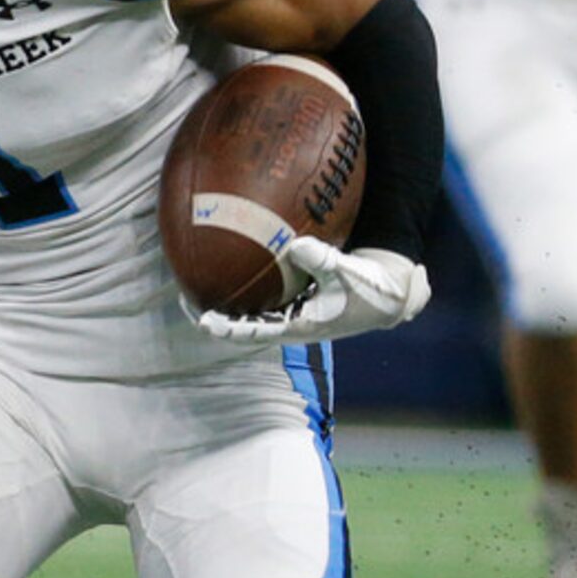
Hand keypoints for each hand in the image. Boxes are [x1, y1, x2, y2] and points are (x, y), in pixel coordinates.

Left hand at [197, 237, 430, 344]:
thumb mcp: (349, 274)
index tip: (201, 319)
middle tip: (183, 295)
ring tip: (195, 280)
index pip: (252, 332)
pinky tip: (232, 260)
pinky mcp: (297, 295)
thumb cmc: (372, 290)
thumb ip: (322, 260)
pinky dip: (249, 280)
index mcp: (297, 327)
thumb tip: (293, 245)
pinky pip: (267, 290)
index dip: (225, 328)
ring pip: (251, 307)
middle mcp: (288, 321)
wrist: (393, 292)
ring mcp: (291, 310)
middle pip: (241, 321)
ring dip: (226, 299)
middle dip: (213, 312)